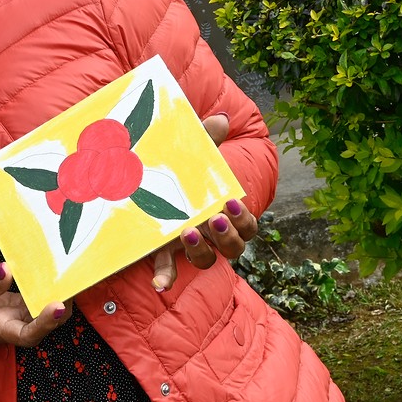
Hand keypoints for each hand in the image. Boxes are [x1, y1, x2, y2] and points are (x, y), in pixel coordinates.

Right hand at [0, 263, 67, 380]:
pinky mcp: (28, 304)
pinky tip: (54, 266)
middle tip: (72, 278)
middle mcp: (21, 325)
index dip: (46, 322)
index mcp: (3, 330)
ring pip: (52, 307)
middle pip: (51, 322)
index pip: (29, 334)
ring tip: (68, 268)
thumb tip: (6, 269)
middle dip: (64, 302)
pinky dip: (50, 283)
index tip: (58, 306)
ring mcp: (27, 315)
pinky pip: (43, 295)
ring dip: (61, 291)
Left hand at [150, 113, 256, 292]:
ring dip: (202, 251)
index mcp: (227, 214)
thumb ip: (207, 139)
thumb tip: (220, 118)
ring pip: (208, 261)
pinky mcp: (165, 252)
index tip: (231, 203)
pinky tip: (158, 283)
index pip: (249, 226)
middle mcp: (213, 235)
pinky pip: (170, 271)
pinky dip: (166, 277)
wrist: (152, 184)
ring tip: (188, 232)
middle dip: (228, 236)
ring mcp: (190, 246)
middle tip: (214, 218)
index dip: (245, 220)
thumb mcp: (193, 154)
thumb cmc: (184, 171)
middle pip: (235, 248)